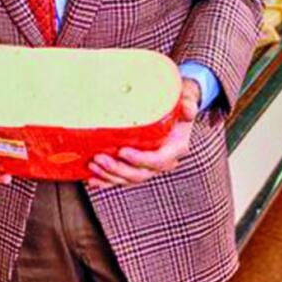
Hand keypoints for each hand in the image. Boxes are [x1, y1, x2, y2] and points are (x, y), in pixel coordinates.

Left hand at [86, 79, 200, 189]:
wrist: (178, 108)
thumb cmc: (179, 103)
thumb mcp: (187, 99)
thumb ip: (188, 103)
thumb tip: (188, 108)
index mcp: (175, 148)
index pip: (158, 160)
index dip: (140, 159)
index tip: (122, 151)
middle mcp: (163, 161)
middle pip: (140, 174)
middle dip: (118, 169)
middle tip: (99, 158)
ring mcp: (149, 166)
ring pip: (129, 178)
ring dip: (109, 176)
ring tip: (93, 166)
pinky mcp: (136, 166)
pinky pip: (121, 178)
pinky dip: (106, 181)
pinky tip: (92, 180)